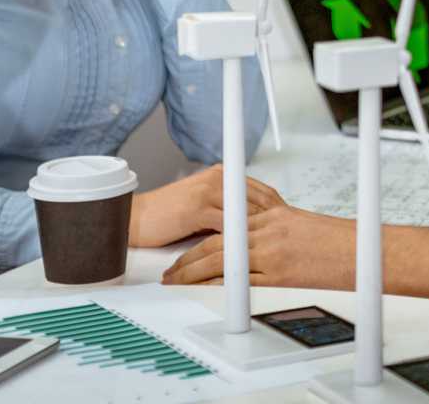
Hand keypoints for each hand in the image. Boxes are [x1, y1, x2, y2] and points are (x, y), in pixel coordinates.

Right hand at [128, 165, 288, 248]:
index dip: (277, 209)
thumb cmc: (169, 216)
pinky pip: (228, 226)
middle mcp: (218, 179)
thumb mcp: (204, 207)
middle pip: (258, 200)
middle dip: (275, 222)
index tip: (290, 225)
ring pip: (246, 213)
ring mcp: (209, 192)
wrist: (138, 217)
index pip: (260, 190)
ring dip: (262, 232)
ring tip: (277, 248)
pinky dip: (240, 240)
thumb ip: (227, 210)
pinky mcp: (199, 208)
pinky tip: (251, 253)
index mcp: (222, 176)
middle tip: (289, 239)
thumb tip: (254, 225)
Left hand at [161, 203, 352, 287]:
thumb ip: (275, 232)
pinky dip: (218, 288)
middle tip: (172, 272)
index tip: (185, 250)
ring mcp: (273, 253)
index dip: (201, 238)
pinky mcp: (280, 275)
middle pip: (217, 244)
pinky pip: (241, 283)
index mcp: (274, 216)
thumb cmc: (338, 242)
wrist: (364, 250)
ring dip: (193, 274)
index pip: (226, 225)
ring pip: (222, 262)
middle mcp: (269, 231)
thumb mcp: (302, 226)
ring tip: (177, 284)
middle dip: (188, 259)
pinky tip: (204, 295)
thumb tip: (255, 245)